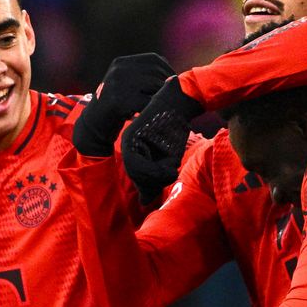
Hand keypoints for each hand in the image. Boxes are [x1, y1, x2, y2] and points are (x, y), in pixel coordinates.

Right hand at [73, 53, 173, 156]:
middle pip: (155, 72)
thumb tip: (175, 78)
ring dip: (162, 96)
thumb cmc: (117, 103)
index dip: (167, 69)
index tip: (173, 81)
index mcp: (121, 62)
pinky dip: (154, 107)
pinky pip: (147, 102)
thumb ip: (144, 76)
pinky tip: (153, 112)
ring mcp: (118, 85)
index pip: (154, 59)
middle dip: (167, 84)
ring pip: (154, 85)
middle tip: (170, 96)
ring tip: (161, 104)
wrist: (94, 122)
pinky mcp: (119, 101)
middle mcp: (119, 70)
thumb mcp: (125, 82)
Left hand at [122, 78, 203, 203]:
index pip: (138, 178)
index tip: (167, 177)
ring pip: (137, 172)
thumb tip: (144, 203)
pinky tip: (170, 165)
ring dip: (157, 177)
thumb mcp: (167, 159)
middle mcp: (128, 145)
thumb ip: (155, 178)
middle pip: (136, 177)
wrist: (178, 104)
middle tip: (171, 174)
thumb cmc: (175, 130)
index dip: (152, 184)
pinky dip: (155, 170)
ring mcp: (128, 140)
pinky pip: (139, 163)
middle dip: (154, 181)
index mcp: (134, 151)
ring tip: (172, 170)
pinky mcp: (133, 136)